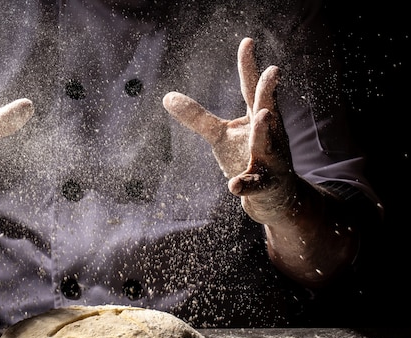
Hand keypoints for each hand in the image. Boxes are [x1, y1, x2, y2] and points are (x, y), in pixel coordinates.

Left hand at [163, 37, 295, 225]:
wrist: (272, 195)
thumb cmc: (246, 156)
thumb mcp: (220, 135)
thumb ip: (197, 117)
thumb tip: (166, 96)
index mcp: (258, 118)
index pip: (252, 89)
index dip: (249, 66)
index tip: (247, 40)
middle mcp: (270, 134)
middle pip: (268, 110)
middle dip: (268, 92)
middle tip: (273, 70)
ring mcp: (270, 159)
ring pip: (267, 144)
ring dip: (264, 130)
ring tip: (262, 116)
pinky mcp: (265, 184)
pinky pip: (254, 184)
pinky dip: (245, 183)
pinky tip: (234, 185)